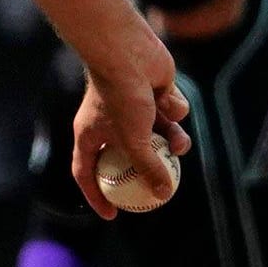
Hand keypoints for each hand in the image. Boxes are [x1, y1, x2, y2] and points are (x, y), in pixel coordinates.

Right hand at [73, 34, 190, 218]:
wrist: (128, 52)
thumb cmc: (120, 96)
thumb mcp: (134, 140)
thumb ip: (148, 167)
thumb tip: (163, 194)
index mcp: (91, 135)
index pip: (88, 173)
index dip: (98, 196)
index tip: (113, 214)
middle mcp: (110, 123)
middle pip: (129, 156)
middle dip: (150, 168)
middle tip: (164, 185)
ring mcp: (134, 108)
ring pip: (158, 135)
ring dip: (171, 140)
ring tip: (180, 144)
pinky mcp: (155, 93)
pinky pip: (170, 111)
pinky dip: (172, 108)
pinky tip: (166, 95)